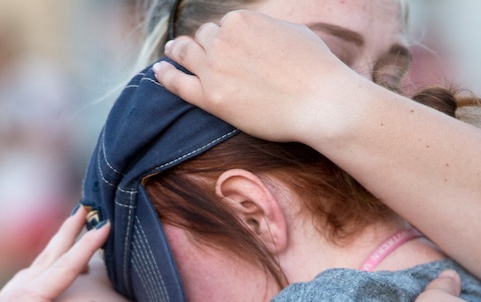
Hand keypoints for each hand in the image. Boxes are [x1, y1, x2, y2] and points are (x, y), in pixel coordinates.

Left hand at [0, 207, 109, 301]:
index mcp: (27, 299)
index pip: (65, 267)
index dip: (87, 246)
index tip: (105, 226)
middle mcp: (16, 293)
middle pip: (49, 255)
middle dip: (68, 231)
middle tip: (85, 207)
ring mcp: (6, 300)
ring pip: (37, 266)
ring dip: (55, 247)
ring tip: (69, 234)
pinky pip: (27, 280)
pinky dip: (41, 268)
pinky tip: (41, 273)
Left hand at [154, 10, 357, 144]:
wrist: (320, 101)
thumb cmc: (317, 69)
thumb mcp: (293, 32)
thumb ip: (268, 31)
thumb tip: (262, 37)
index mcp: (242, 20)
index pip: (224, 27)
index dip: (225, 38)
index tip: (225, 47)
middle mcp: (223, 39)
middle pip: (204, 39)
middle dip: (202, 45)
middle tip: (189, 48)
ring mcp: (214, 68)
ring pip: (187, 55)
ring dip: (176, 53)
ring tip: (169, 55)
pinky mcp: (211, 97)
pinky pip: (178, 83)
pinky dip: (166, 75)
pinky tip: (159, 71)